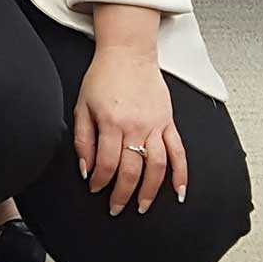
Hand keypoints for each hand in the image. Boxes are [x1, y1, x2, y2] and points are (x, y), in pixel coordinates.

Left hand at [73, 39, 186, 217]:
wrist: (128, 53)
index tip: (95, 189)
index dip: (100, 182)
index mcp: (111, 122)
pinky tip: (178, 191)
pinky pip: (178, 152)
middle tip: (116, 208)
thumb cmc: (102, 77)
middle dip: (122, 194)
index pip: (107, 164)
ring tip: (142, 207)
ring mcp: (155, 125)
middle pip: (131, 170)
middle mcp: (135, 126)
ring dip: (150, 191)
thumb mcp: (82, 105)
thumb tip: (86, 168)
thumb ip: (83, 139)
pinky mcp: (169, 122)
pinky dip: (181, 174)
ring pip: (157, 166)